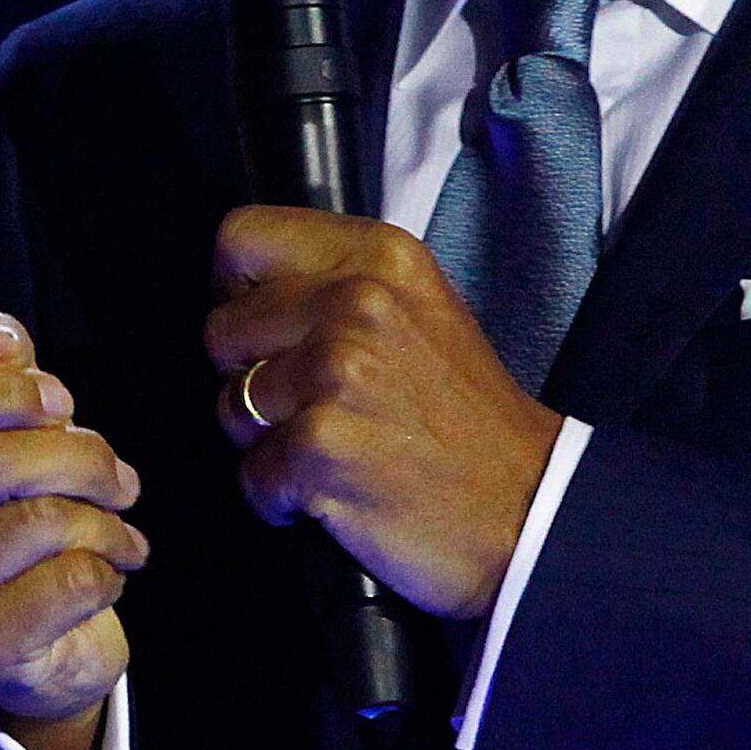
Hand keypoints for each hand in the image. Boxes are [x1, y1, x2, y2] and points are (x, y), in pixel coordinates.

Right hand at [0, 311, 145, 749]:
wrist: (35, 647)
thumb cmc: (12, 521)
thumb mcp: (4, 432)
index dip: (7, 390)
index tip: (62, 402)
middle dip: (78, 457)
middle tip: (118, 476)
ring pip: (36, 521)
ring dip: (104, 519)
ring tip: (120, 528)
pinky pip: (65, 584)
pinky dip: (108, 568)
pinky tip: (110, 572)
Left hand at [205, 206, 563, 618]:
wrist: (529, 512)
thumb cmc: (468, 424)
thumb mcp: (417, 310)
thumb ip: (337, 282)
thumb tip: (248, 288)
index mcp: (378, 257)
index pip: (242, 237)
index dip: (239, 290)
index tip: (265, 328)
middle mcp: (354, 303)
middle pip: (221, 328)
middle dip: (250, 377)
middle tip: (313, 406)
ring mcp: (336, 373)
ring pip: (229, 405)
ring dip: (267, 441)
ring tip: (336, 447)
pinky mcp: (320, 446)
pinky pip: (250, 474)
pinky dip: (281, 497)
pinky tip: (335, 490)